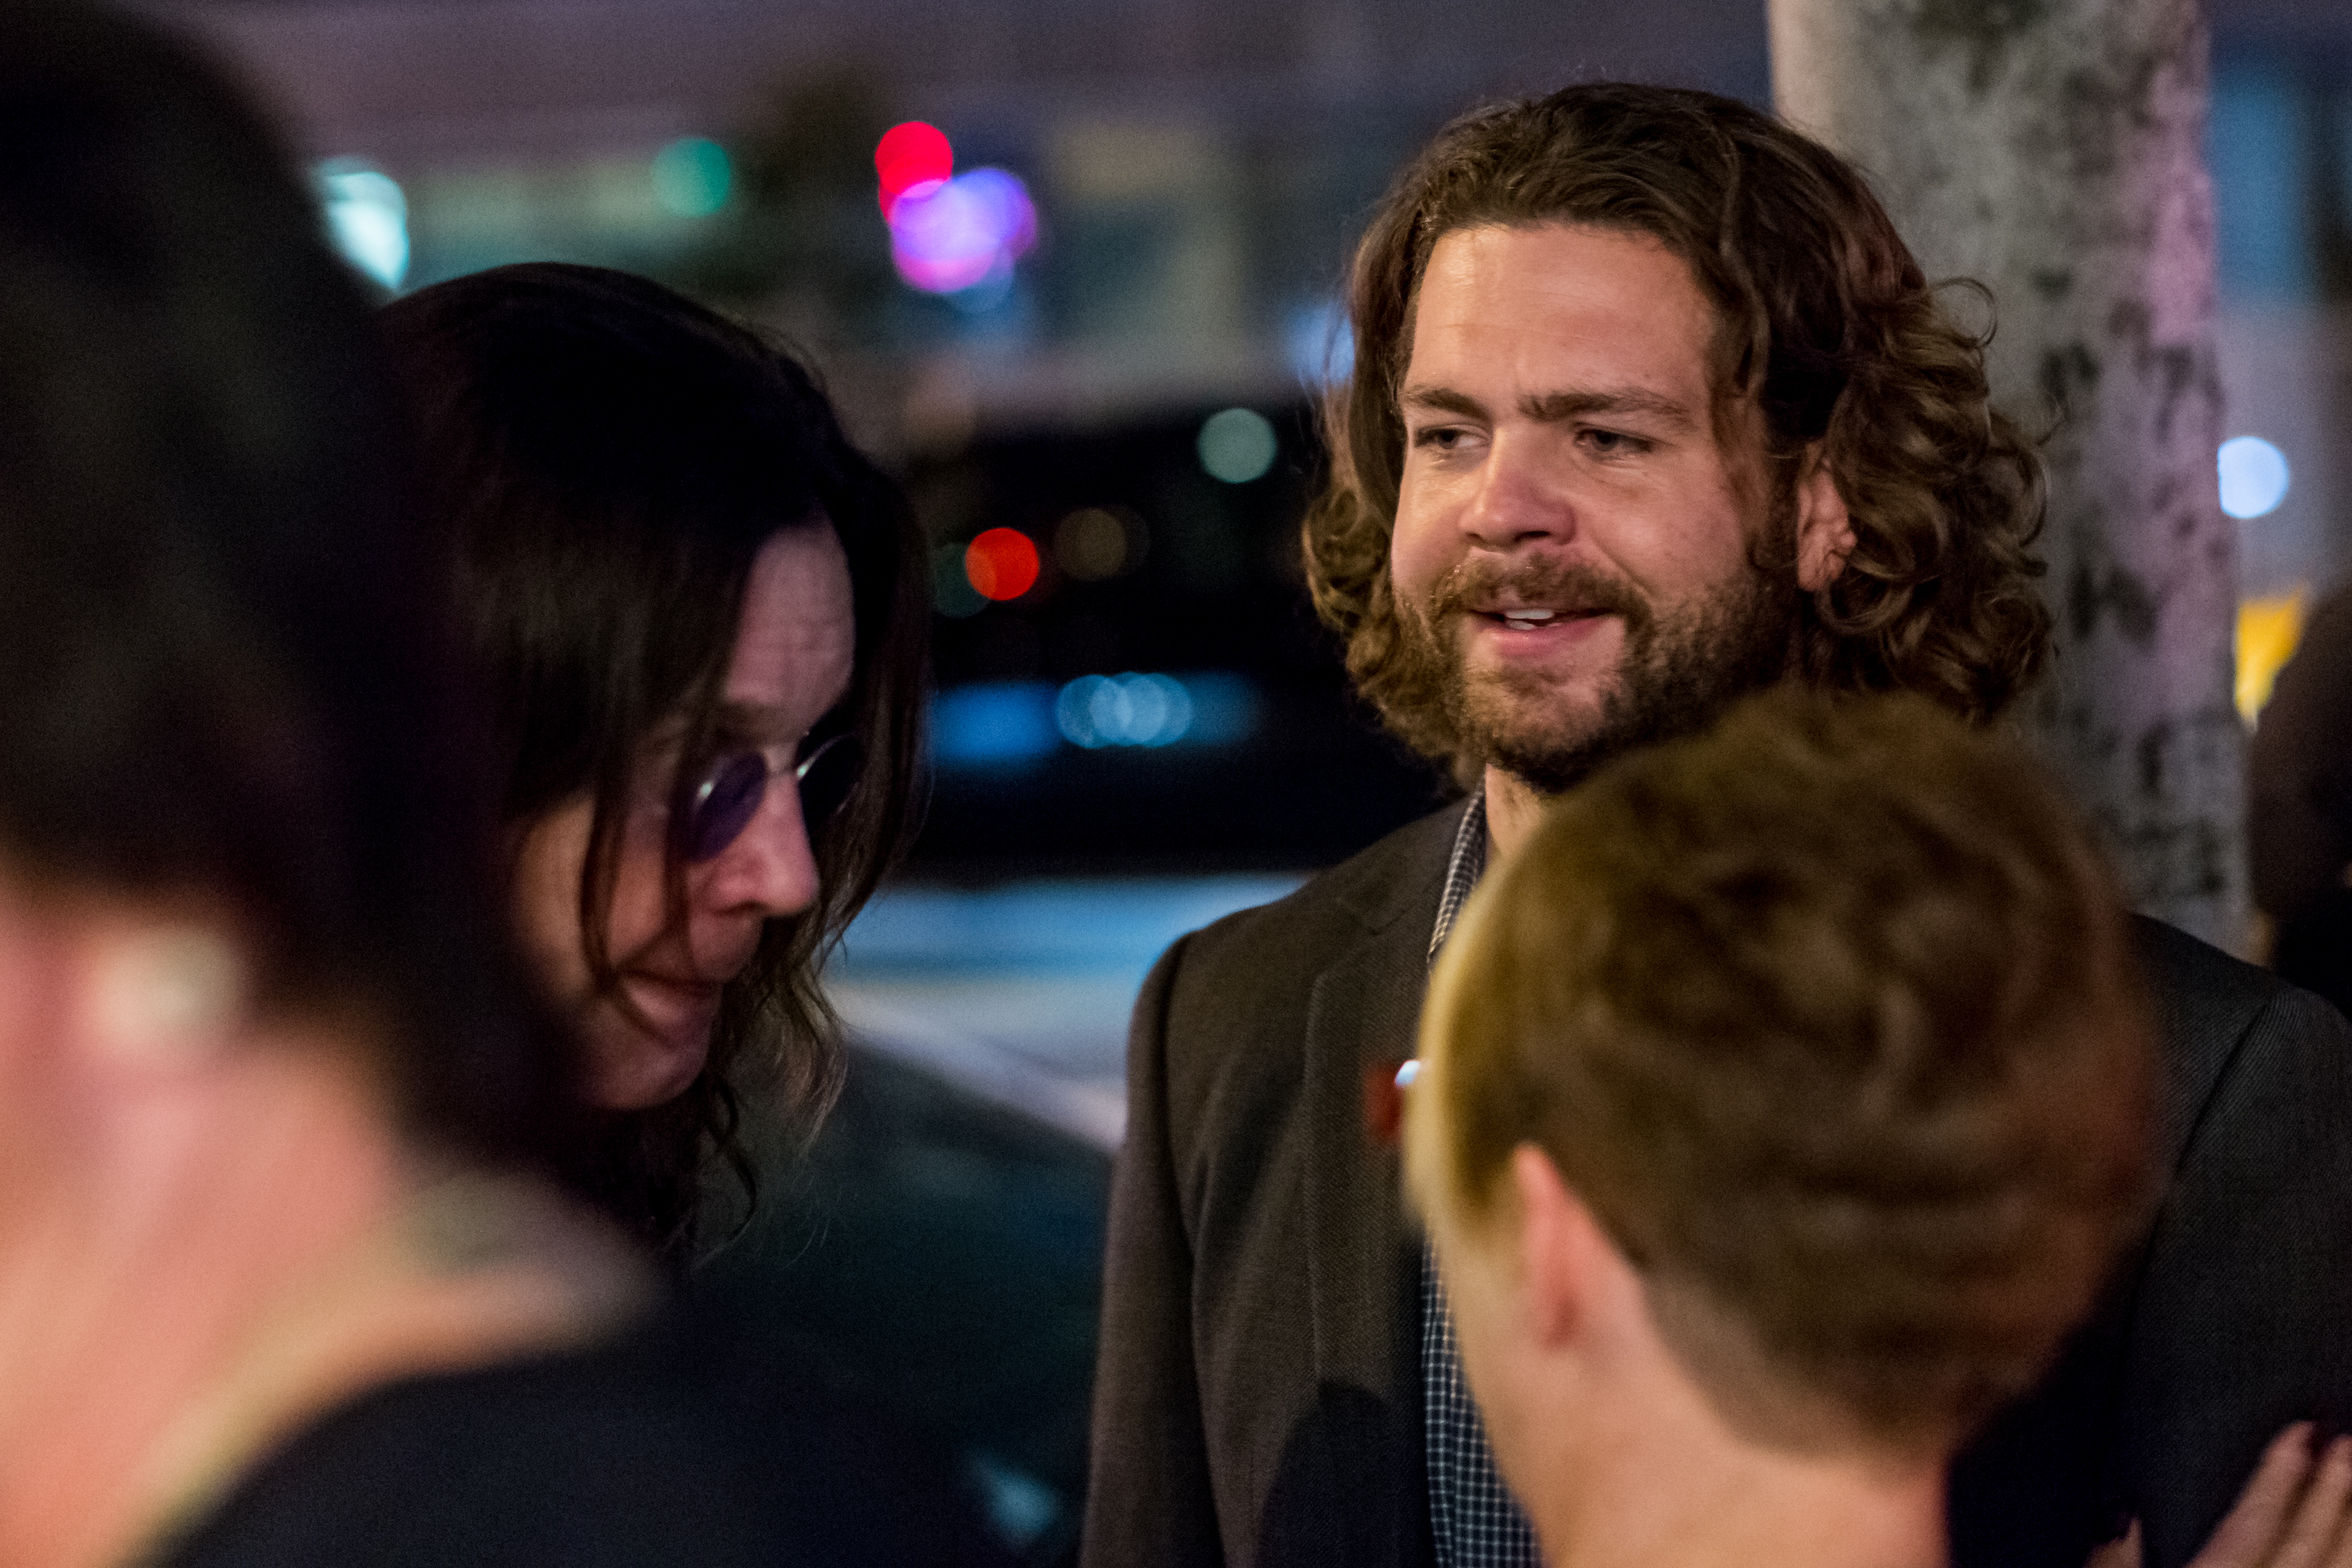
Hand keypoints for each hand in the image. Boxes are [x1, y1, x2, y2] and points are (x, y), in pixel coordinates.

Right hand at [2089, 1424, 2351, 1567]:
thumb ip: (2116, 1559)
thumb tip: (2120, 1511)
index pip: (2253, 1523)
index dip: (2277, 1475)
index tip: (2299, 1432)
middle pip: (2306, 1543)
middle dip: (2329, 1489)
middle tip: (2345, 1438)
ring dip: (2349, 1523)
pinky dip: (2348, 1562)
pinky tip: (2351, 1546)